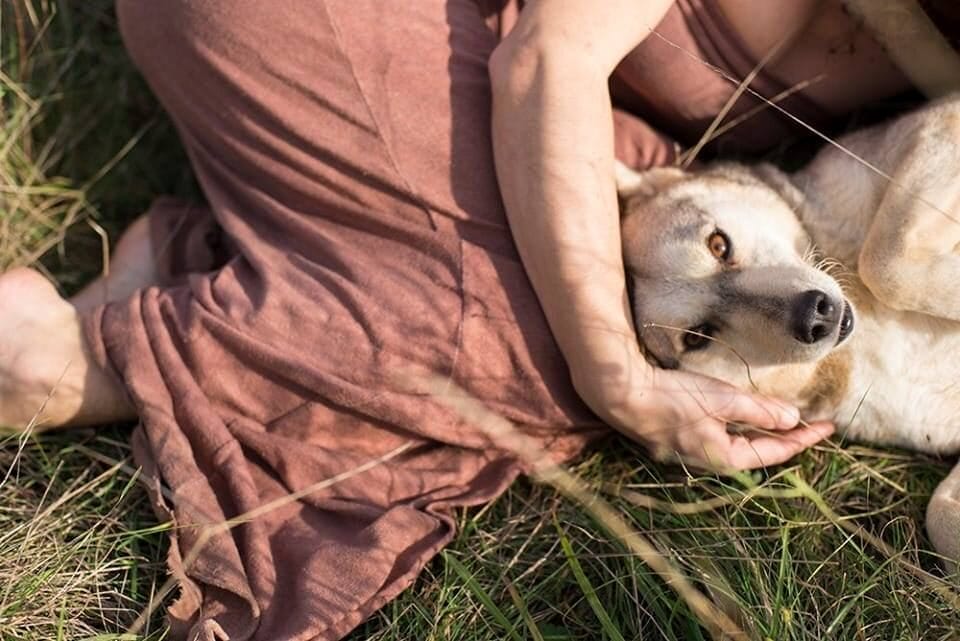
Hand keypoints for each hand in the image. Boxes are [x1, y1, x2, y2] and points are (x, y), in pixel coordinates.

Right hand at [571, 343, 833, 470]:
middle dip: (784, 439)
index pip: (775, 453)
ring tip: (782, 420)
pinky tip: (740, 415)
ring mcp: (691, 450)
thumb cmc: (672, 398)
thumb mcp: (722, 400)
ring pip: (737, 445)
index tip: (828, 426)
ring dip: (761, 433)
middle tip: (810, 425)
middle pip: (756, 453)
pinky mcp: (677, 436)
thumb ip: (759, 411)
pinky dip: (737, 427)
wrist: (621, 394)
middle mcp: (709, 460)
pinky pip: (718, 436)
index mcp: (724, 458)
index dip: (804, 439)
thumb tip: (792, 419)